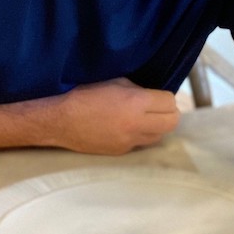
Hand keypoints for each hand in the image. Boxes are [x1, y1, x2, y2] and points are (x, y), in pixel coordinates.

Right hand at [51, 78, 179, 154]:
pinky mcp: (121, 152)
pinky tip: (127, 127)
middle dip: (168, 112)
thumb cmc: (84, 94)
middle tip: (157, 107)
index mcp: (136, 102)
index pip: (170, 102)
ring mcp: (130, 141)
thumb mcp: (114, 82)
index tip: (157, 95)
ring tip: (144, 117)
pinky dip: (140, 135)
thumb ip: (137, 89)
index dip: (165, 97)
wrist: (60, 121)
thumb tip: (152, 95)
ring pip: (160, 136)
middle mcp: (137, 124)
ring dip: (157, 126)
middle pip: (172, 122)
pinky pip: (141, 143)